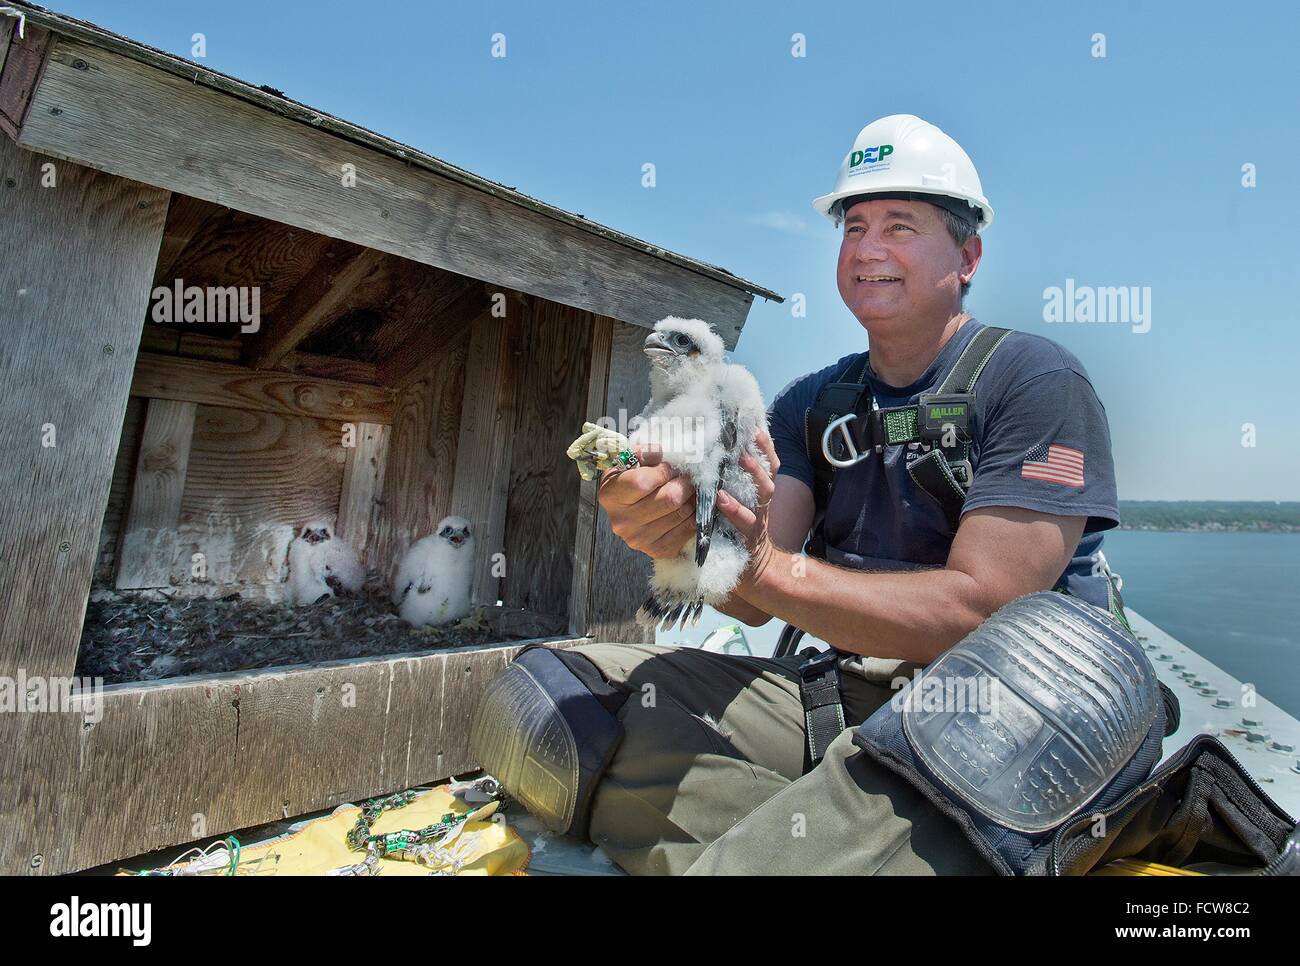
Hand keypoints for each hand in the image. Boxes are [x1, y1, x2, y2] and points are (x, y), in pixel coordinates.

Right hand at [597, 444, 697, 559]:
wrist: (631, 510)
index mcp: (610, 495)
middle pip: (669, 499)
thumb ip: (645, 453)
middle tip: (686, 477)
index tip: (671, 466)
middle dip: (684, 483)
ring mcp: (639, 539)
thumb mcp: (630, 462)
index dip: (664, 471)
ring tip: (686, 491)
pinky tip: (686, 507)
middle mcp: (622, 521)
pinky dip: (693, 515)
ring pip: (682, 513)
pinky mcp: (657, 550)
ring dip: (691, 499)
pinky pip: (687, 529)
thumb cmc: (632, 481)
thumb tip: (662, 452)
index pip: (642, 483)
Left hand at [715, 428, 780, 588]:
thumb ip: (730, 487)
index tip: (755, 424)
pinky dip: (734, 509)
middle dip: (762, 451)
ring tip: (740, 458)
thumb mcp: (738, 507)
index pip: (768, 463)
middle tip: (750, 432)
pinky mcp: (750, 538)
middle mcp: (763, 504)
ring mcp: (759, 520)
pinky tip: (721, 498)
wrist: (757, 575)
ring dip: (754, 474)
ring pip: (763, 493)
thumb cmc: (739, 535)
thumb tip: (713, 459)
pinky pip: (744, 522)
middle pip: (770, 471)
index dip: (765, 445)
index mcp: (759, 494)